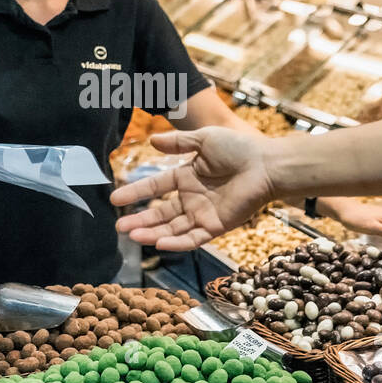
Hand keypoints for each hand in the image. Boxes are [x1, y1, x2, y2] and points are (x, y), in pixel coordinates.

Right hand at [111, 128, 272, 250]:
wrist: (266, 164)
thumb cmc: (239, 148)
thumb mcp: (204, 139)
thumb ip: (178, 142)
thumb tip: (151, 140)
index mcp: (187, 177)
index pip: (155, 187)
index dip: (136, 192)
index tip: (115, 198)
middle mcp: (192, 198)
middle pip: (160, 213)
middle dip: (140, 220)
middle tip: (119, 226)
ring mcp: (203, 214)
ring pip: (172, 228)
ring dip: (152, 233)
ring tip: (132, 235)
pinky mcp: (217, 226)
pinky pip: (193, 237)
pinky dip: (176, 242)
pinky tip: (158, 242)